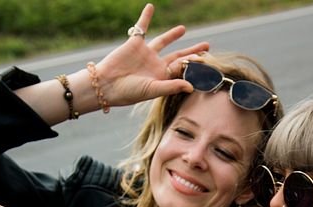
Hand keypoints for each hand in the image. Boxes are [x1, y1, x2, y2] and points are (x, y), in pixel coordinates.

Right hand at [93, 3, 209, 107]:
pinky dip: (146, 17)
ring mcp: (146, 53)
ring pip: (163, 41)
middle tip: (206, 47)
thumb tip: (191, 86)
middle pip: (178, 56)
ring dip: (173, 35)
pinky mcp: (134, 44)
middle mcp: (155, 65)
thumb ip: (172, 86)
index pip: (182, 69)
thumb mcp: (152, 90)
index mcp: (162, 77)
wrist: (106, 84)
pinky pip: (141, 28)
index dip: (193, 64)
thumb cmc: (128, 92)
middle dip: (192, 52)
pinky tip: (150, 7)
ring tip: (183, 29)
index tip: (205, 60)